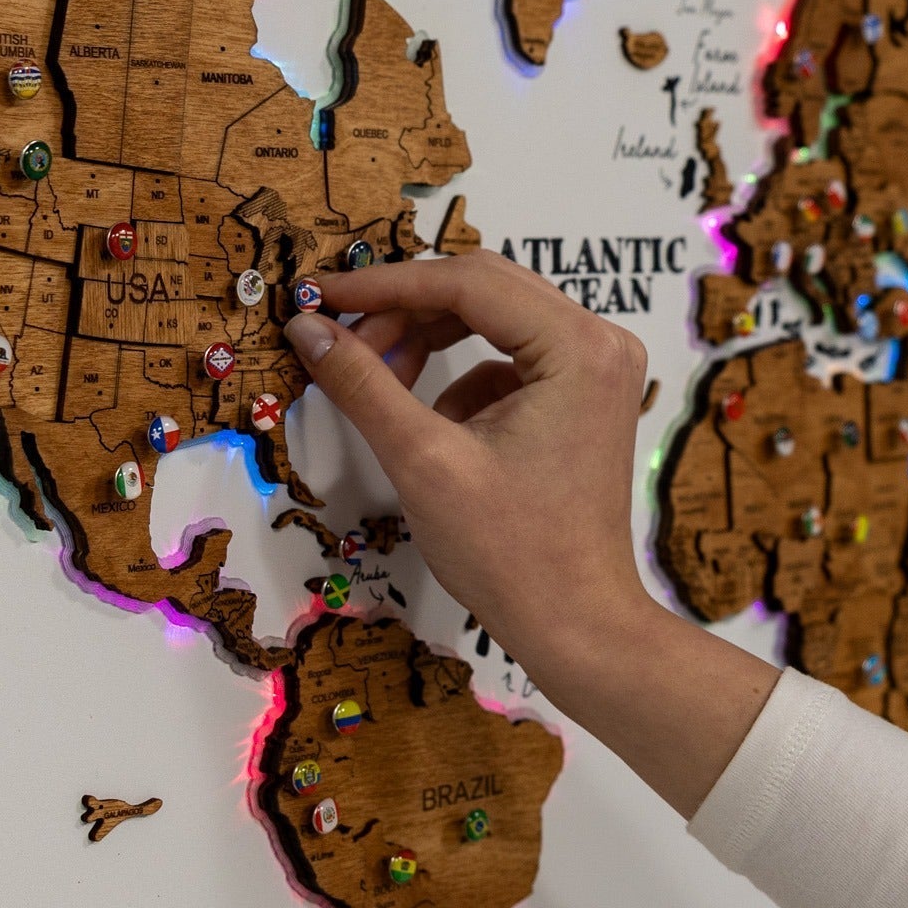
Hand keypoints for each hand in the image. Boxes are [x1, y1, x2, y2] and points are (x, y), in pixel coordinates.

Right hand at [284, 251, 777, 815]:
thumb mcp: (423, 460)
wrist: (577, 625)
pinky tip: (435, 426)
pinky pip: (510, 358)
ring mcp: (598, 369)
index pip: (467, 282)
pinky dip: (462, 377)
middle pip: (485, 290)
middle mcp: (601, 342)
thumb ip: (363, 383)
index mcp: (579, 346)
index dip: (384, 284)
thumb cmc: (511, 553)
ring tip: (380, 379)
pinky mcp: (584, 397)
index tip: (319, 295)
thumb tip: (306, 329)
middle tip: (341, 339)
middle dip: (405, 311)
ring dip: (430, 339)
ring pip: (495, 319)